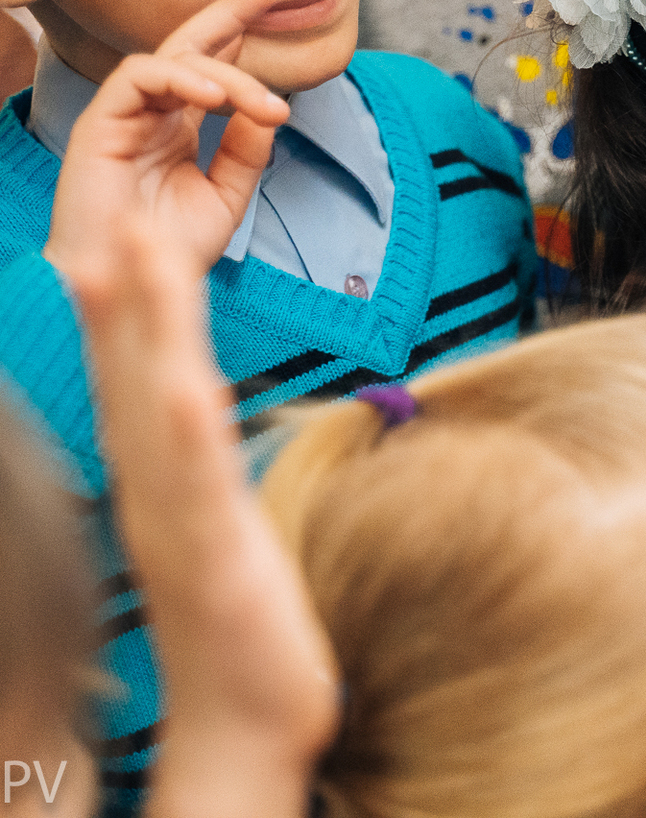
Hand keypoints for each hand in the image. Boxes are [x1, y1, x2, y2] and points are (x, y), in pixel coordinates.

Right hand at [44, 0, 291, 278]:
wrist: (129, 288)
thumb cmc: (168, 249)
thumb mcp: (225, 197)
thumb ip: (246, 153)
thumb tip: (269, 109)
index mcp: (179, 125)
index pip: (213, 64)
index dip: (242, 31)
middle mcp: (151, 112)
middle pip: (190, 43)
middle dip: (231, 10)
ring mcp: (124, 115)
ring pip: (175, 60)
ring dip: (227, 75)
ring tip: (265, 104)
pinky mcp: (98, 123)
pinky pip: (138, 77)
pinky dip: (180, 79)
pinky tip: (214, 98)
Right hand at [70, 219, 336, 817]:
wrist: (246, 718)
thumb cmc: (243, 622)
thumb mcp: (223, 527)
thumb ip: (208, 471)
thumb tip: (209, 419)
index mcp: (165, 480)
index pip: (140, 380)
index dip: (130, 312)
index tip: (118, 241)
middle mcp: (158, 492)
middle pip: (130, 378)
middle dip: (122, 299)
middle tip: (106, 221)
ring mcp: (178, 521)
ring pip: (153, 409)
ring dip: (143, 333)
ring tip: (130, 260)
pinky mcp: (213, 557)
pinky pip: (197, 483)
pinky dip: (187, 428)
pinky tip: (185, 383)